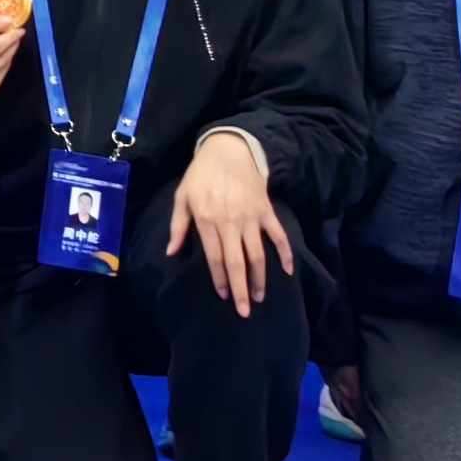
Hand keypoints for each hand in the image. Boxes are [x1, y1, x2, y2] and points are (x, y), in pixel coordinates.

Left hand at [167, 132, 294, 315]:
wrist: (228, 150)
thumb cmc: (201, 175)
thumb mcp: (182, 197)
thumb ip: (178, 226)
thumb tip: (171, 253)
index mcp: (207, 221)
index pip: (215, 258)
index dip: (220, 279)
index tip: (223, 297)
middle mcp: (230, 223)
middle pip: (237, 262)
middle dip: (240, 289)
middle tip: (245, 311)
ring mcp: (250, 218)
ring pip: (258, 254)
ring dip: (260, 278)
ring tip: (259, 297)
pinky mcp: (266, 211)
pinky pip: (278, 235)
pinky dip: (285, 253)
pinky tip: (288, 271)